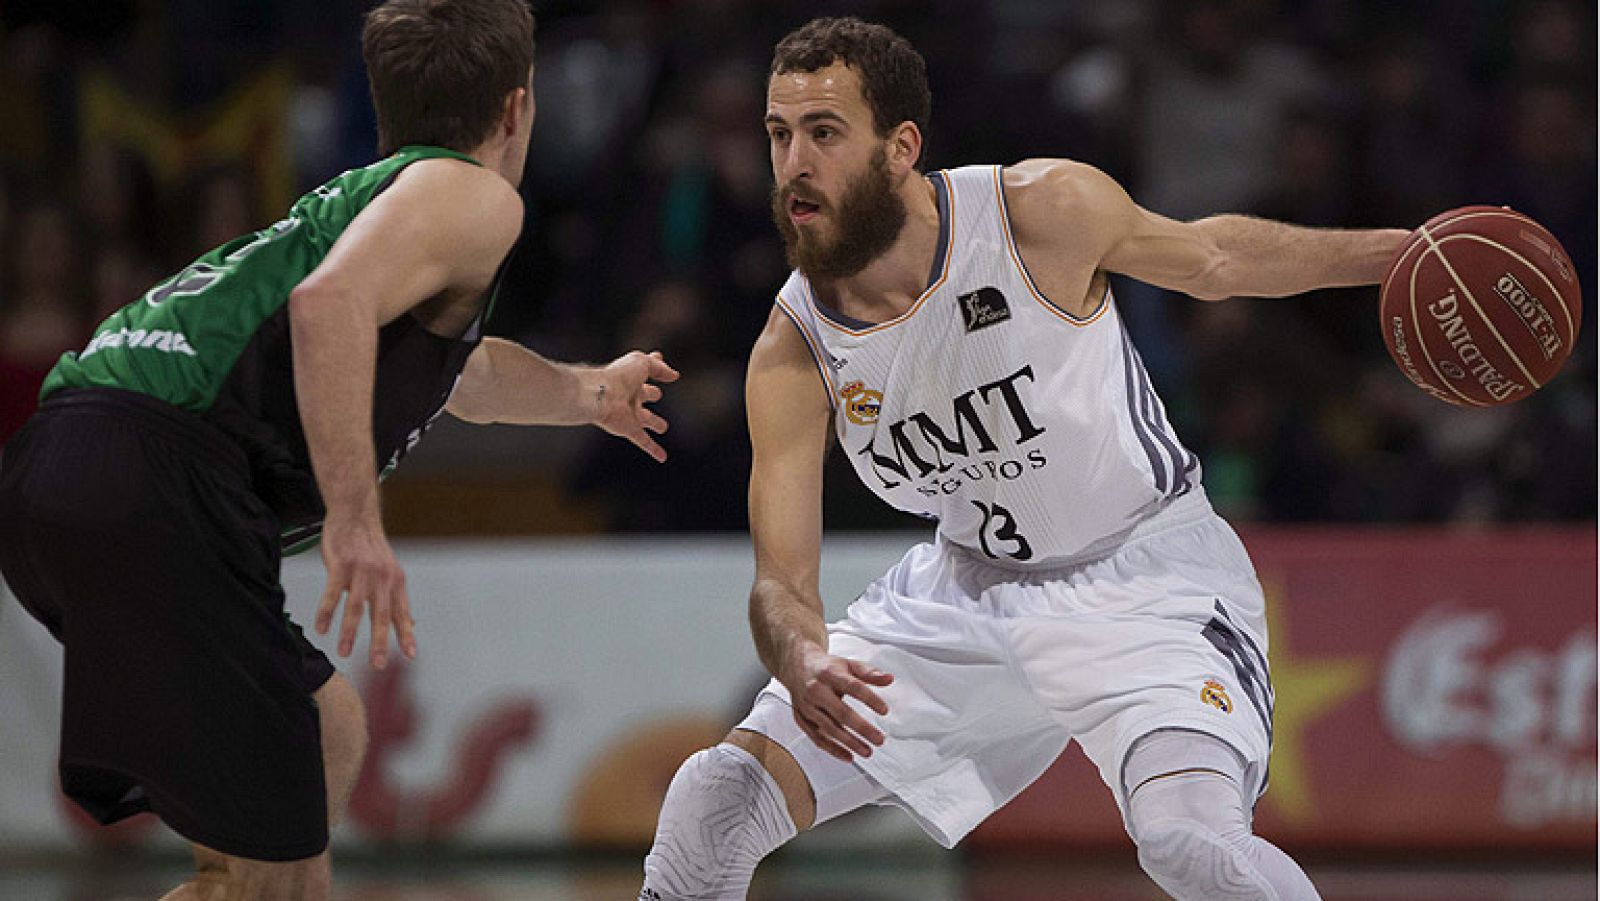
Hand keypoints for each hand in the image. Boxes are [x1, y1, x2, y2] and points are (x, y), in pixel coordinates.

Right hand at [313, 515, 415, 669]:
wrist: (355, 514)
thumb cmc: (370, 548)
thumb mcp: (391, 572)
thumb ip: (397, 599)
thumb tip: (410, 624)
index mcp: (396, 582)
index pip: (402, 613)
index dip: (407, 634)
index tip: (410, 655)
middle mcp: (382, 578)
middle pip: (382, 615)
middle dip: (380, 642)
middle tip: (378, 665)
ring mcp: (362, 571)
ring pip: (356, 607)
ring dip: (349, 632)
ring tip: (343, 653)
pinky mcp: (341, 564)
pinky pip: (333, 592)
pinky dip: (326, 612)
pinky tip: (321, 628)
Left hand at [593, 350, 679, 461]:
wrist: (601, 395)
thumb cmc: (619, 376)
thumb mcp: (642, 363)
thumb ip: (659, 367)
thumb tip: (674, 374)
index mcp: (631, 378)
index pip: (645, 370)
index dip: (654, 366)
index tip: (659, 360)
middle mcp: (630, 395)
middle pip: (643, 394)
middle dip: (650, 393)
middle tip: (656, 394)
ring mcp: (629, 413)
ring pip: (645, 419)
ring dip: (653, 422)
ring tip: (662, 427)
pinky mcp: (628, 429)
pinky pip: (643, 441)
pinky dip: (653, 449)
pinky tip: (662, 457)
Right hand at [781, 643, 892, 761]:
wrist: (797, 667)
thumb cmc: (825, 668)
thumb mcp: (848, 664)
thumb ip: (869, 673)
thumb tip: (888, 679)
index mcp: (829, 674)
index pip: (853, 687)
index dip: (869, 699)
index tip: (884, 710)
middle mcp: (816, 690)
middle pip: (840, 712)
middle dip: (861, 728)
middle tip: (879, 739)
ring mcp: (807, 706)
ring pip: (828, 728)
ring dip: (849, 742)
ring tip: (867, 751)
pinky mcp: (801, 719)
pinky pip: (816, 738)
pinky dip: (833, 749)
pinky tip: (848, 755)